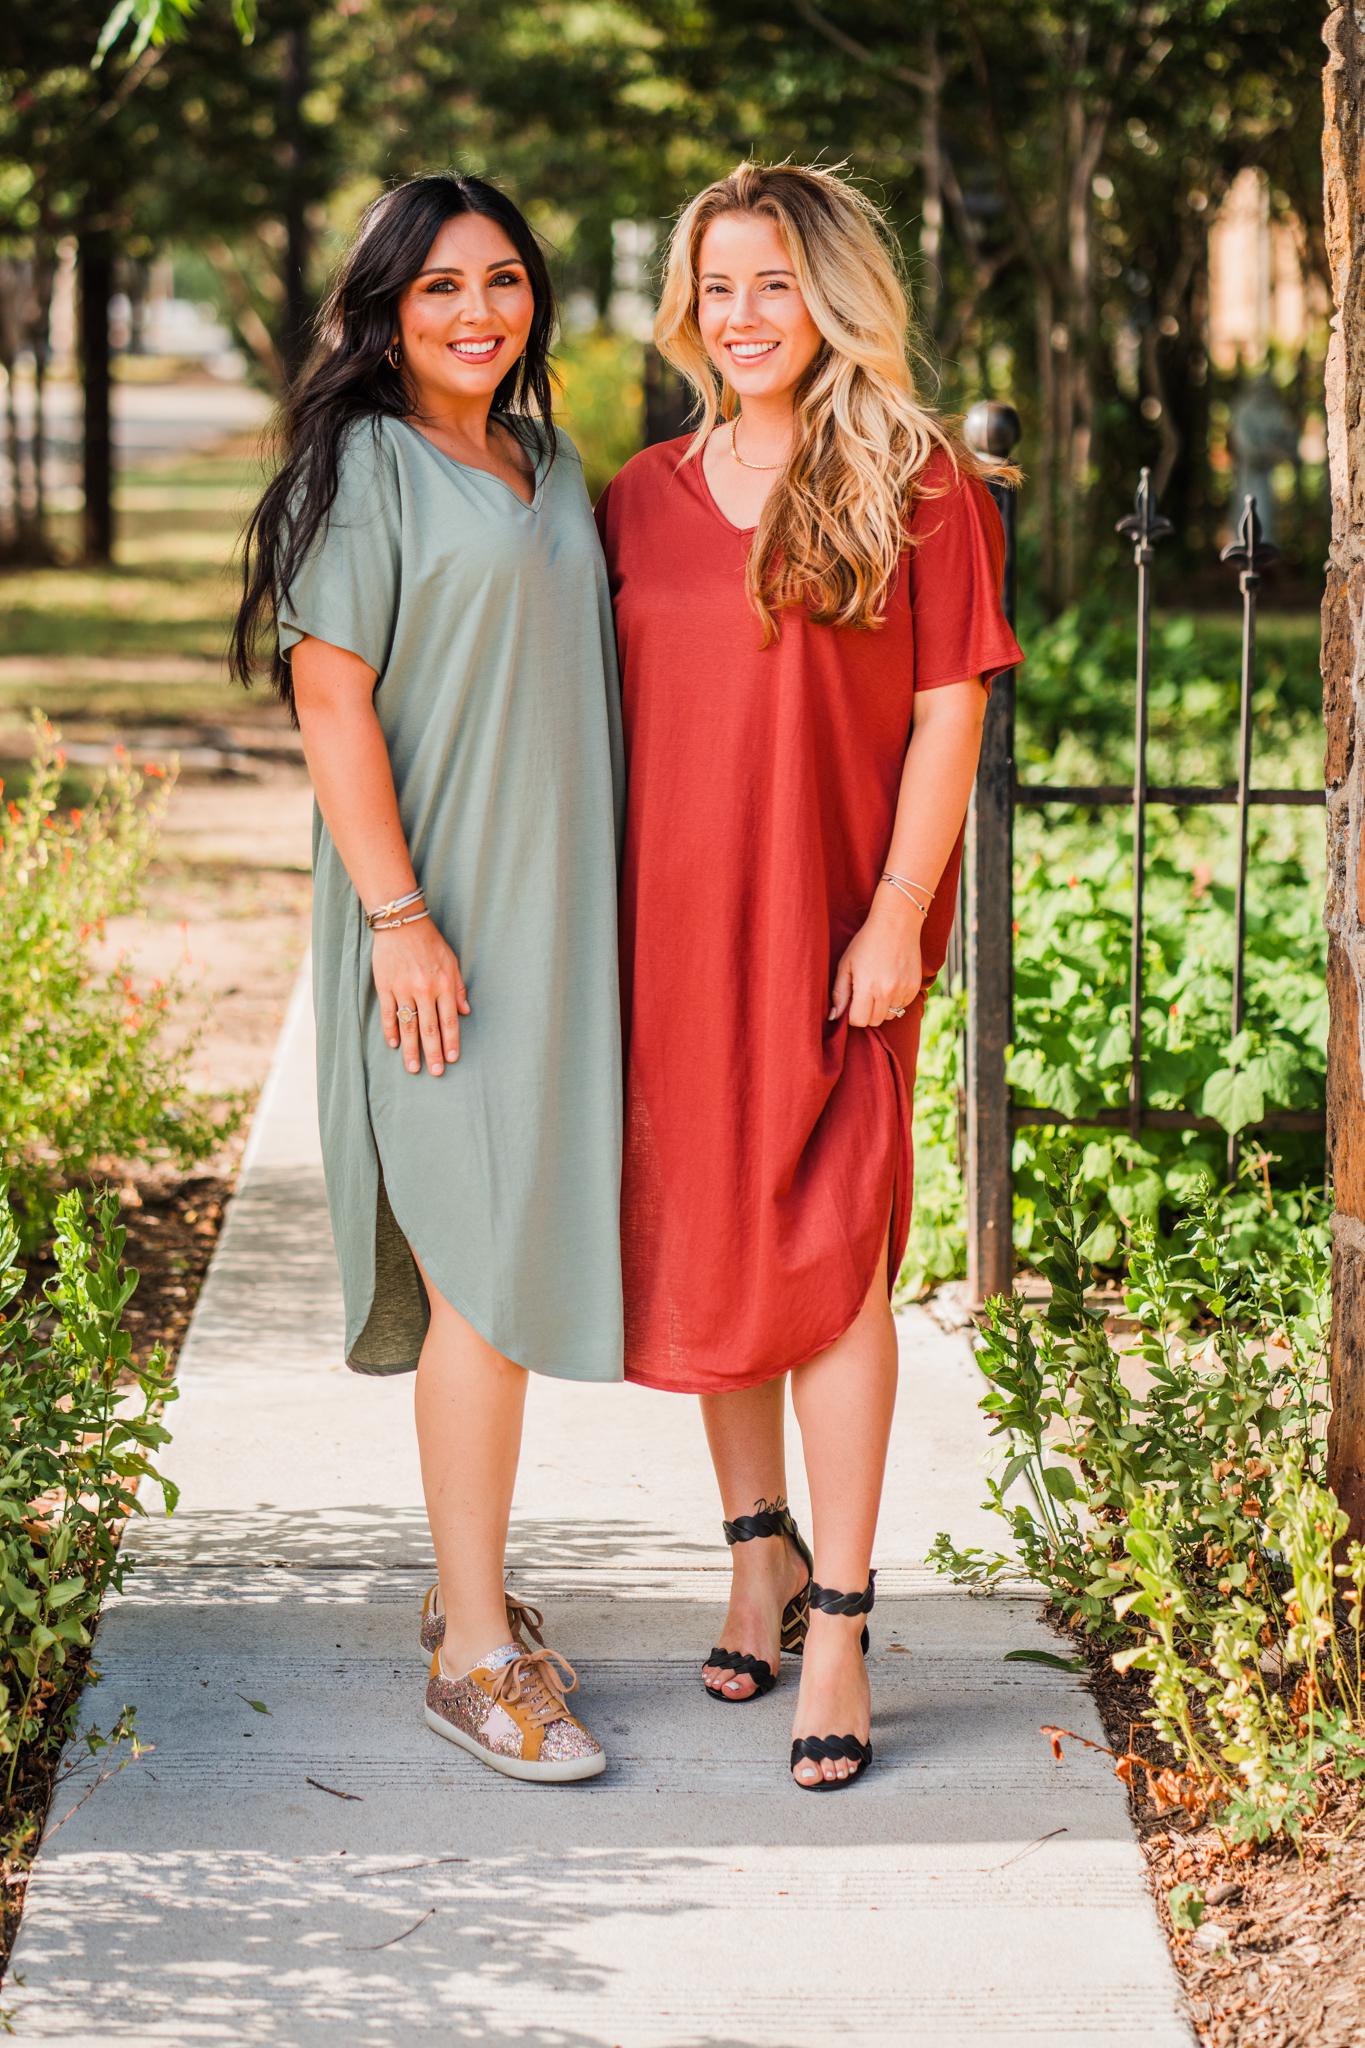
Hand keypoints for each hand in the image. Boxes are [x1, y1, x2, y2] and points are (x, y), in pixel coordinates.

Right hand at [373, 915, 470, 1075]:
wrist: (402, 923)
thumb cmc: (430, 942)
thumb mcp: (452, 962)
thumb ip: (458, 988)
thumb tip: (465, 1012)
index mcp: (443, 985)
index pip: (449, 1020)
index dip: (450, 1041)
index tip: (451, 1059)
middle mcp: (424, 990)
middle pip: (429, 1028)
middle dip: (432, 1053)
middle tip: (434, 1072)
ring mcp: (403, 989)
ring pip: (408, 1026)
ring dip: (410, 1049)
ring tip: (413, 1068)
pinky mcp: (385, 986)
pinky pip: (389, 1013)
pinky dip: (391, 1030)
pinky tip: (393, 1045)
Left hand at [829, 890, 923, 1027]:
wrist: (896, 924)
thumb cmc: (866, 943)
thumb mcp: (846, 964)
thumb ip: (839, 993)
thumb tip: (834, 1017)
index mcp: (866, 986)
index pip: (858, 1021)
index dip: (852, 1015)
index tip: (852, 1003)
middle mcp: (887, 991)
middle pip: (874, 1021)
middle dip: (867, 1013)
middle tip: (864, 994)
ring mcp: (903, 990)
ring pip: (889, 1015)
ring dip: (882, 1007)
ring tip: (878, 986)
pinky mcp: (914, 987)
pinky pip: (903, 1006)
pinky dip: (896, 1000)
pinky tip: (891, 982)